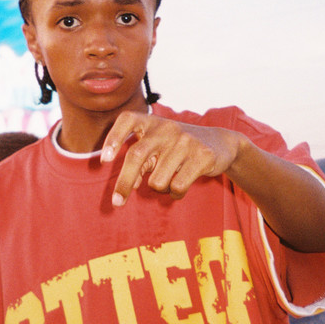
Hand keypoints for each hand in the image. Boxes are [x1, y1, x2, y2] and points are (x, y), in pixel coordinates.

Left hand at [101, 111, 242, 205]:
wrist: (220, 142)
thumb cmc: (178, 148)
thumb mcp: (157, 147)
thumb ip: (140, 161)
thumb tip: (128, 186)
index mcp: (152, 122)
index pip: (127, 120)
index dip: (113, 138)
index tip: (104, 160)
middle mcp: (166, 128)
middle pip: (136, 156)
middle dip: (123, 183)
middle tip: (116, 204)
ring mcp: (185, 141)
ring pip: (157, 180)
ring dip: (160, 188)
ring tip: (170, 179)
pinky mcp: (202, 156)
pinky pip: (177, 186)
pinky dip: (175, 194)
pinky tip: (181, 187)